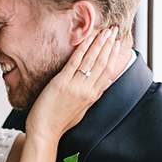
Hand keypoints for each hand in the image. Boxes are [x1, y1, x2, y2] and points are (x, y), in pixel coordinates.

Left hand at [25, 26, 119, 143]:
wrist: (45, 132)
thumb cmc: (59, 122)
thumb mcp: (81, 110)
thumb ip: (90, 96)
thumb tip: (98, 86)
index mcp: (93, 96)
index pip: (108, 71)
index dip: (113, 55)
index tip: (116, 44)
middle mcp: (87, 90)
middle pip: (103, 63)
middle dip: (109, 44)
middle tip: (113, 30)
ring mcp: (76, 86)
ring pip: (92, 60)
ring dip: (99, 43)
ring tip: (105, 30)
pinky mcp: (62, 83)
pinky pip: (75, 62)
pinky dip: (82, 49)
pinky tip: (87, 38)